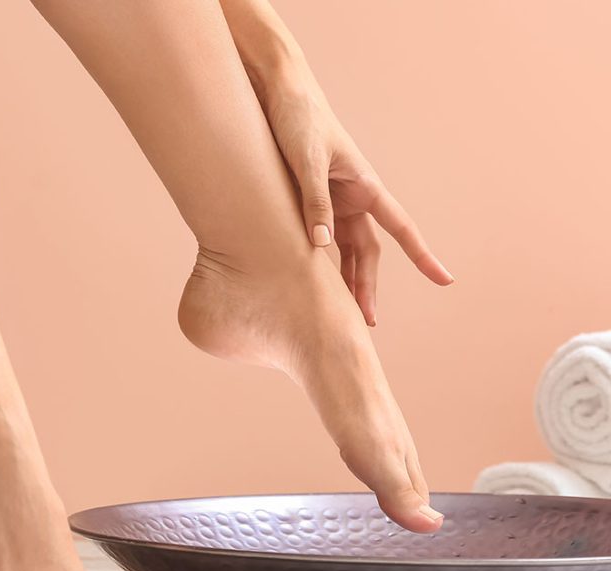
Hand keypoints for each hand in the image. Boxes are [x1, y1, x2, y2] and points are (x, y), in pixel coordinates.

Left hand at [255, 63, 453, 325]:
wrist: (279, 92)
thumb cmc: (299, 118)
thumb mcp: (305, 160)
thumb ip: (313, 200)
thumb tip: (320, 246)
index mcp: (364, 186)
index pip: (401, 228)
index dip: (422, 255)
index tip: (445, 279)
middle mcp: (354, 197)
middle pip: (368, 252)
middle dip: (367, 287)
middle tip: (366, 324)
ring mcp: (334, 201)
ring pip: (345, 250)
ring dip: (344, 280)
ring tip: (341, 316)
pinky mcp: (312, 201)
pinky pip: (322, 238)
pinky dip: (321, 261)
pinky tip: (313, 283)